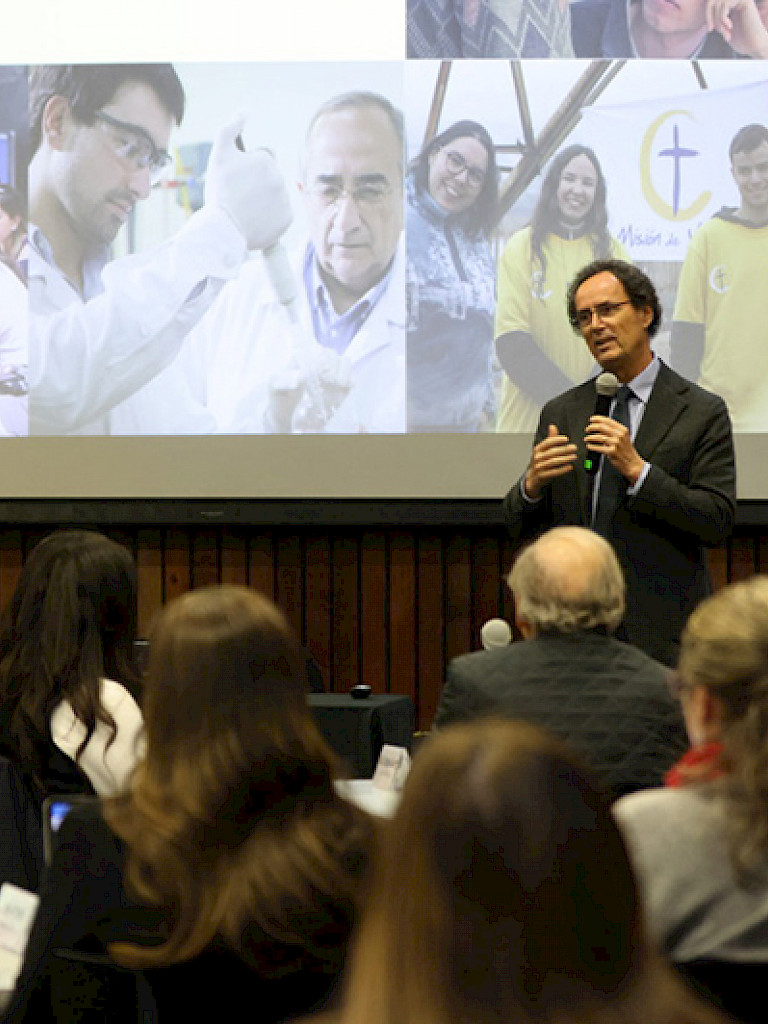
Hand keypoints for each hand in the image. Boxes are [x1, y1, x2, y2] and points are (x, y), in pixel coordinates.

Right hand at [205, 115, 292, 249]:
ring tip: (247, 210)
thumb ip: (230, 128)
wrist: (223, 229)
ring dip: (264, 200)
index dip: (248, 168)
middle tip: (240, 197)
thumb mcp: (220, 154)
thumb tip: (244, 111)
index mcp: (267, 161)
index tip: (238, 180)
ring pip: (275, 196)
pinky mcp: (287, 220)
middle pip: (269, 178)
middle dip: (257, 184)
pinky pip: (280, 215)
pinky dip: (270, 218)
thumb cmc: (220, 191)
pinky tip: (255, 220)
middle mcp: (280, 179)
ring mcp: (285, 200)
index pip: (263, 158)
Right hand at [524, 424, 576, 499]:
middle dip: (564, 449)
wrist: (532, 477)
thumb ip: (550, 438)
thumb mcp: (543, 450)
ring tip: (573, 456)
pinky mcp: (542, 476)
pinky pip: (553, 472)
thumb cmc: (540, 462)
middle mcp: (538, 457)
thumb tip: (552, 426)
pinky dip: (562, 469)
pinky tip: (570, 466)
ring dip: (565, 459)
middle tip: (574, 448)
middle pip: (552, 452)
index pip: (547, 442)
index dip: (556, 440)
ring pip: (553, 462)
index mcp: (538, 449)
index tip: (566, 439)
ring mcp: (539, 467)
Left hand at [585, 416, 644, 484]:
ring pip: (598, 437)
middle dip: (592, 427)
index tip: (592, 419)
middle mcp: (619, 435)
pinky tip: (589, 446)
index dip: (597, 419)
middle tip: (587, 429)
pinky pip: (598, 447)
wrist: (632, 463)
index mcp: (622, 430)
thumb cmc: (627, 451)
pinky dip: (591, 446)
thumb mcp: (623, 437)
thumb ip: (613, 431)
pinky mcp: (611, 452)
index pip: (608, 420)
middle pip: (601, 427)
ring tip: (586, 438)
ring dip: (590, 437)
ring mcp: (615, 443)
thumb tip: (600, 426)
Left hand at [707, 0, 767, 54]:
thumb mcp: (723, 28)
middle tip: (715, 32)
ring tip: (726, 33)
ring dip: (719, 22)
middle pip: (714, 2)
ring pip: (719, 4)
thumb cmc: (741, 40)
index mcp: (733, 4)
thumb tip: (706, 13)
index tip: (710, 30)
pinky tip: (730, 27)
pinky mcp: (745, 1)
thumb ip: (716, 19)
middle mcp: (737, 0)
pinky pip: (725, 5)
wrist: (754, 45)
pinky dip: (723, 19)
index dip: (708, 16)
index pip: (713, 3)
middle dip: (712, 19)